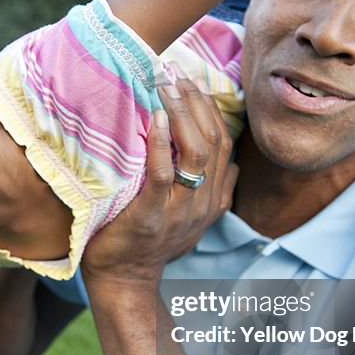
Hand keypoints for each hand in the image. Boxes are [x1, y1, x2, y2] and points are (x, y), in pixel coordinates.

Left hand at [82, 71, 237, 288]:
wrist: (125, 280)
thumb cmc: (150, 242)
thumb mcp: (189, 216)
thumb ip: (211, 190)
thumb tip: (230, 164)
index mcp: (212, 198)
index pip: (223, 143)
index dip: (210, 109)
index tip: (191, 81)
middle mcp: (202, 202)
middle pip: (213, 141)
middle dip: (196, 102)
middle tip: (175, 74)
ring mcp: (179, 210)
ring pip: (196, 153)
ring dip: (183, 115)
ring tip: (166, 87)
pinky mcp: (151, 216)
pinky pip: (163, 176)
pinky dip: (161, 145)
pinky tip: (156, 119)